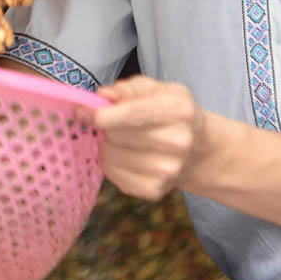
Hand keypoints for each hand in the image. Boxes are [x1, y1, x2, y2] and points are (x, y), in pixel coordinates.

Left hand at [92, 75, 213, 200]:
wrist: (199, 151)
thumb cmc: (172, 114)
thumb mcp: (158, 89)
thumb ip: (128, 89)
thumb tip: (101, 96)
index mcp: (179, 110)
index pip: (131, 114)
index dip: (100, 114)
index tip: (82, 111)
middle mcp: (177, 142)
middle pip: (116, 134)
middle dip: (107, 126)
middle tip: (116, 123)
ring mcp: (167, 170)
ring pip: (109, 155)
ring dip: (109, 144)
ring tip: (126, 139)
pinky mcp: (154, 190)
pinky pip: (112, 173)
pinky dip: (111, 162)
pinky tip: (128, 155)